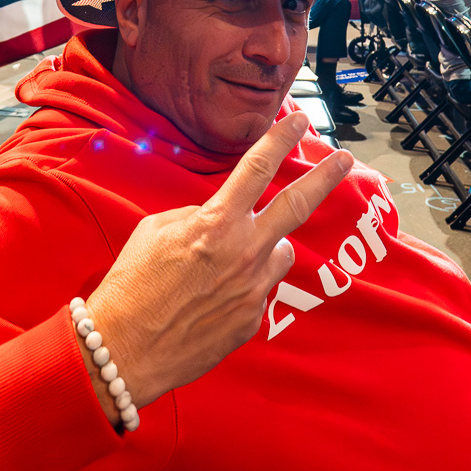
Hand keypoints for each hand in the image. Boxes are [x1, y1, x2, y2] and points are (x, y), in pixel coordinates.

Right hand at [79, 112, 353, 425]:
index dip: (281, 139)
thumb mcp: (155, 230)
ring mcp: (254, 289)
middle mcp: (245, 252)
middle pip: (298, 205)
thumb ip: (196, 216)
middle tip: (345, 159)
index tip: (300, 121)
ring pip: (280, 253)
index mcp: (217, 223)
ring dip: (267, 247)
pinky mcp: (252, 320)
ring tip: (231, 260)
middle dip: (326, 177)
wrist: (125, 349)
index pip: (258, 168)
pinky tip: (210, 298)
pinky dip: (243, 286)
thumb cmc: (132, 286)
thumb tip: (217, 217)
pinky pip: (259, 290)